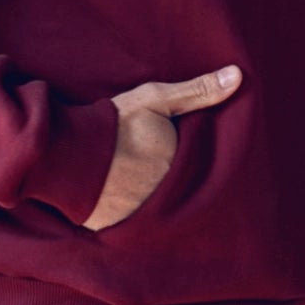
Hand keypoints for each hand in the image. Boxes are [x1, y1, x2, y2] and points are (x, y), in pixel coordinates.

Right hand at [82, 65, 242, 231]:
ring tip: (131, 180)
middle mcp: (167, 195)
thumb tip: (239, 76)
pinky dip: (128, 212)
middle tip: (142, 163)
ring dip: (148, 196)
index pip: (190, 163)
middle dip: (165, 176)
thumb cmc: (114, 121)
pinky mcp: (119, 228)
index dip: (179, 153)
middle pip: (174, 185)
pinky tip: (119, 198)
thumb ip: (199, 91)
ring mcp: (144, 214)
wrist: (65, 152)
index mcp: (180, 165)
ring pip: (155, 205)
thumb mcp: (156, 98)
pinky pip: (132, 222)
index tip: (160, 146)